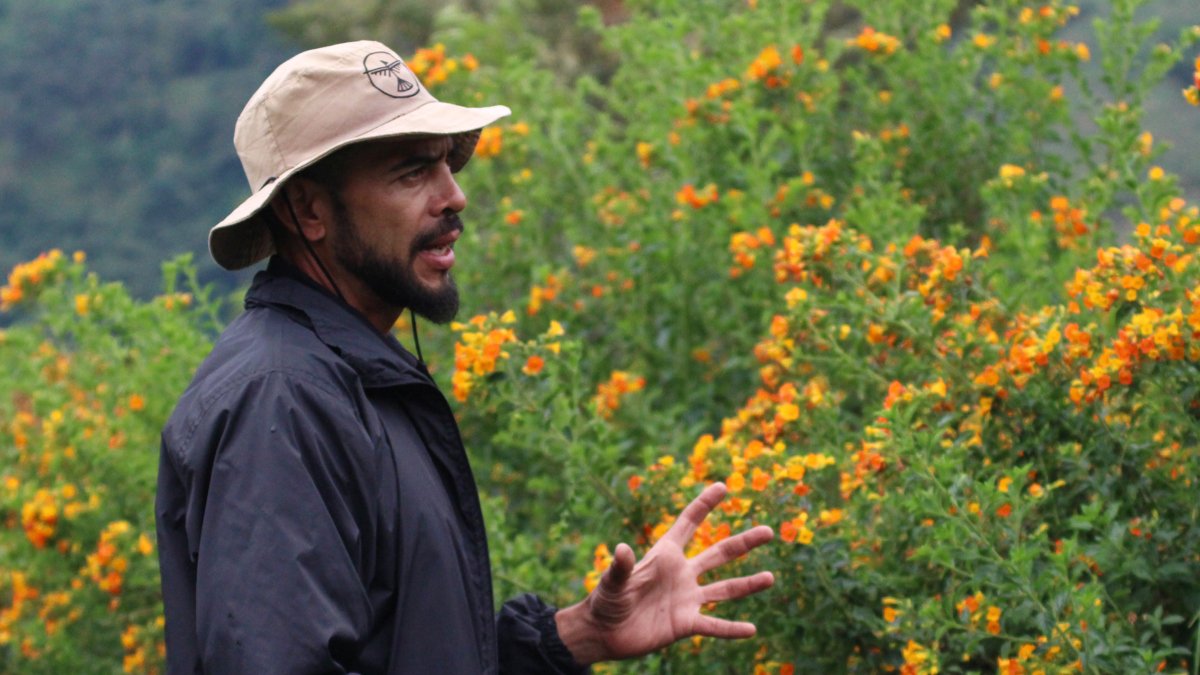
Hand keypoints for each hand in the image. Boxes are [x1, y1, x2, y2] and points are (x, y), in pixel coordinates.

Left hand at [555, 482, 774, 664]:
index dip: (704, 504)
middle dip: (744, 542)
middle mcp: (682, 573)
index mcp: (665, 555)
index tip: (723, 486)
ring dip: (748, 584)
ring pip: (725, 589)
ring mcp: (687, 598)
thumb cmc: (605, 602)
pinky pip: (713, 625)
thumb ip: (619, 568)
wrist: (604, 633)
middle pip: (719, 553)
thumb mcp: (611, 583)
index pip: (688, 523)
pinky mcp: (685, 624)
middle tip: (769, 531)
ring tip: (770, 577)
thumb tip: (622, 549)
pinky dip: (731, 629)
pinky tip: (751, 630)